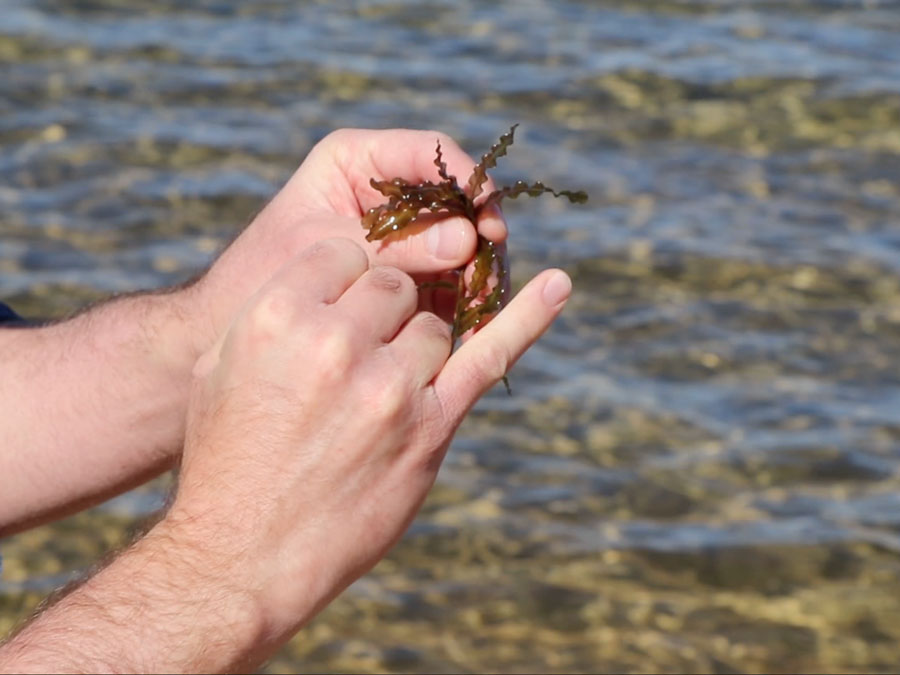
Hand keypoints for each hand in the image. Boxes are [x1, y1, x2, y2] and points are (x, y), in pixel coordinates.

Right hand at [166, 238, 569, 656]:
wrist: (242, 556)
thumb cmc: (227, 456)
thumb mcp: (221, 366)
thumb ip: (279, 309)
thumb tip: (338, 274)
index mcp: (277, 315)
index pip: (343, 256)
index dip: (344, 283)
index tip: (339, 311)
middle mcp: (336, 343)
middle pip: (394, 286)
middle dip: (380, 314)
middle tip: (355, 360)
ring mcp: (389, 387)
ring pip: (433, 327)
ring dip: (413, 352)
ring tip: (372, 401)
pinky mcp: (430, 429)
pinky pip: (489, 356)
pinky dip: (529, 318)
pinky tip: (557, 286)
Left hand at [185, 129, 506, 357]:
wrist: (229, 326)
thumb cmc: (264, 273)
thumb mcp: (331, 249)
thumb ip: (397, 244)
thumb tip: (466, 239)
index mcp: (357, 161)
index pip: (429, 153)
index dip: (467, 180)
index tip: (487, 213)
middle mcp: (386, 193)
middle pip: (455, 199)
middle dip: (479, 232)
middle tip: (492, 268)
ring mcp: (401, 236)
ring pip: (460, 242)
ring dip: (477, 269)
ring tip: (483, 301)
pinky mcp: (408, 276)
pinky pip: (449, 278)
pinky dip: (463, 296)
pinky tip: (473, 318)